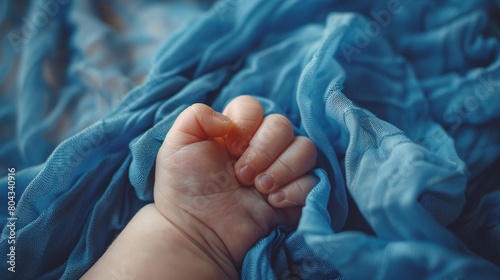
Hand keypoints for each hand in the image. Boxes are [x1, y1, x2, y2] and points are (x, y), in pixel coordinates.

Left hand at [153, 96, 317, 268]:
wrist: (197, 233)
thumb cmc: (184, 190)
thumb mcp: (176, 146)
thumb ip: (196, 115)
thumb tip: (229, 120)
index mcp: (235, 132)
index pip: (254, 107)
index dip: (247, 124)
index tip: (231, 149)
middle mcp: (260, 146)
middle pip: (283, 124)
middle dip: (264, 150)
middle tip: (242, 176)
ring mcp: (280, 170)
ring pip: (305, 148)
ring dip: (283, 168)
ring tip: (259, 189)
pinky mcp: (295, 194)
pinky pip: (314, 180)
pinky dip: (296, 189)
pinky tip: (273, 202)